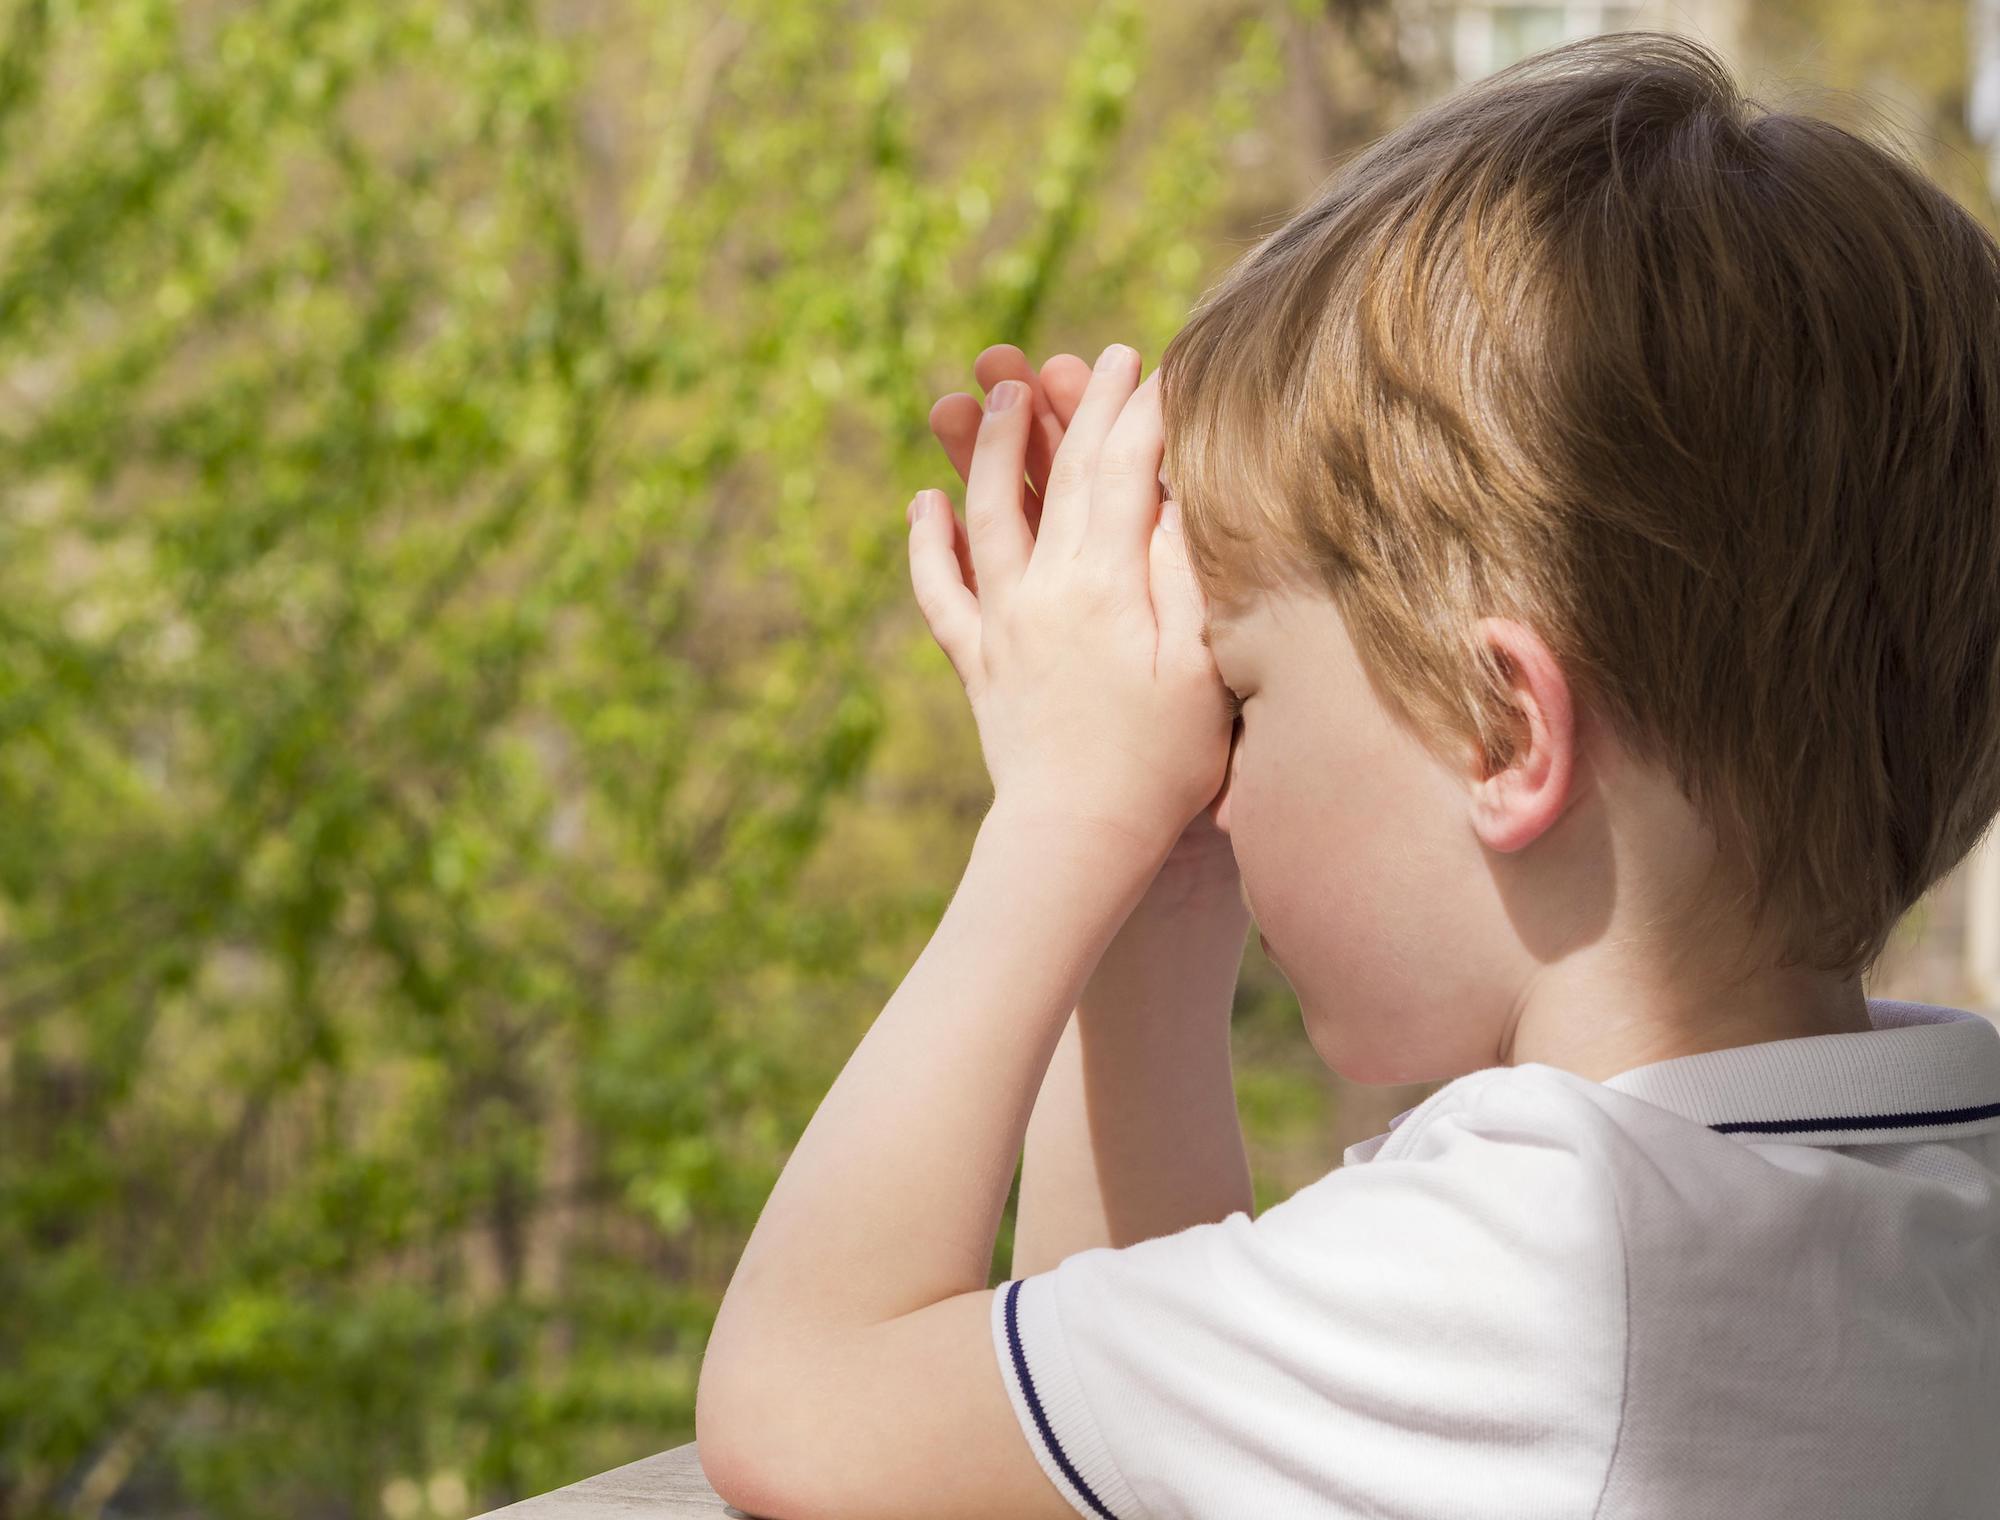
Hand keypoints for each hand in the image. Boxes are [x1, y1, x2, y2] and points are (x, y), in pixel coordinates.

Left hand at [906, 344, 1235, 857]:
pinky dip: (928, 544)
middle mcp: (1044, 590)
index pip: (1123, 471)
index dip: (1141, 411)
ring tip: (991, 391)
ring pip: (988, 512)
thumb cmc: (1162, 763)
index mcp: (1107, 584)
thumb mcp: (1202, 667)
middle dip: (1079, 406)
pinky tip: (923, 505)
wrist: (1077, 836)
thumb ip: (1187, 575)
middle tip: (1093, 356)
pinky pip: (940, 592)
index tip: (1157, 362)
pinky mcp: (976, 662)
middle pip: (1060, 476)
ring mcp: (1002, 624)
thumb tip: (1176, 493)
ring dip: (989, 446)